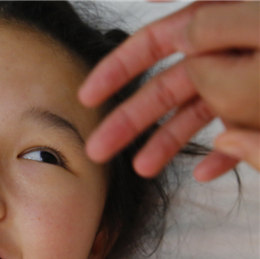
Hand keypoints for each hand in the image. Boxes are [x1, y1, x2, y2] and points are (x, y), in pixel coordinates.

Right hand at [79, 1, 258, 180]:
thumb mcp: (254, 18)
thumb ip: (209, 25)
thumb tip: (159, 16)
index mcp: (215, 24)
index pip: (152, 44)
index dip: (115, 71)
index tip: (87, 97)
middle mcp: (225, 54)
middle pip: (164, 89)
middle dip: (127, 121)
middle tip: (96, 150)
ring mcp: (246, 85)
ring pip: (195, 117)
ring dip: (166, 144)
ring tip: (142, 169)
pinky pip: (240, 136)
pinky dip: (223, 156)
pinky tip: (204, 173)